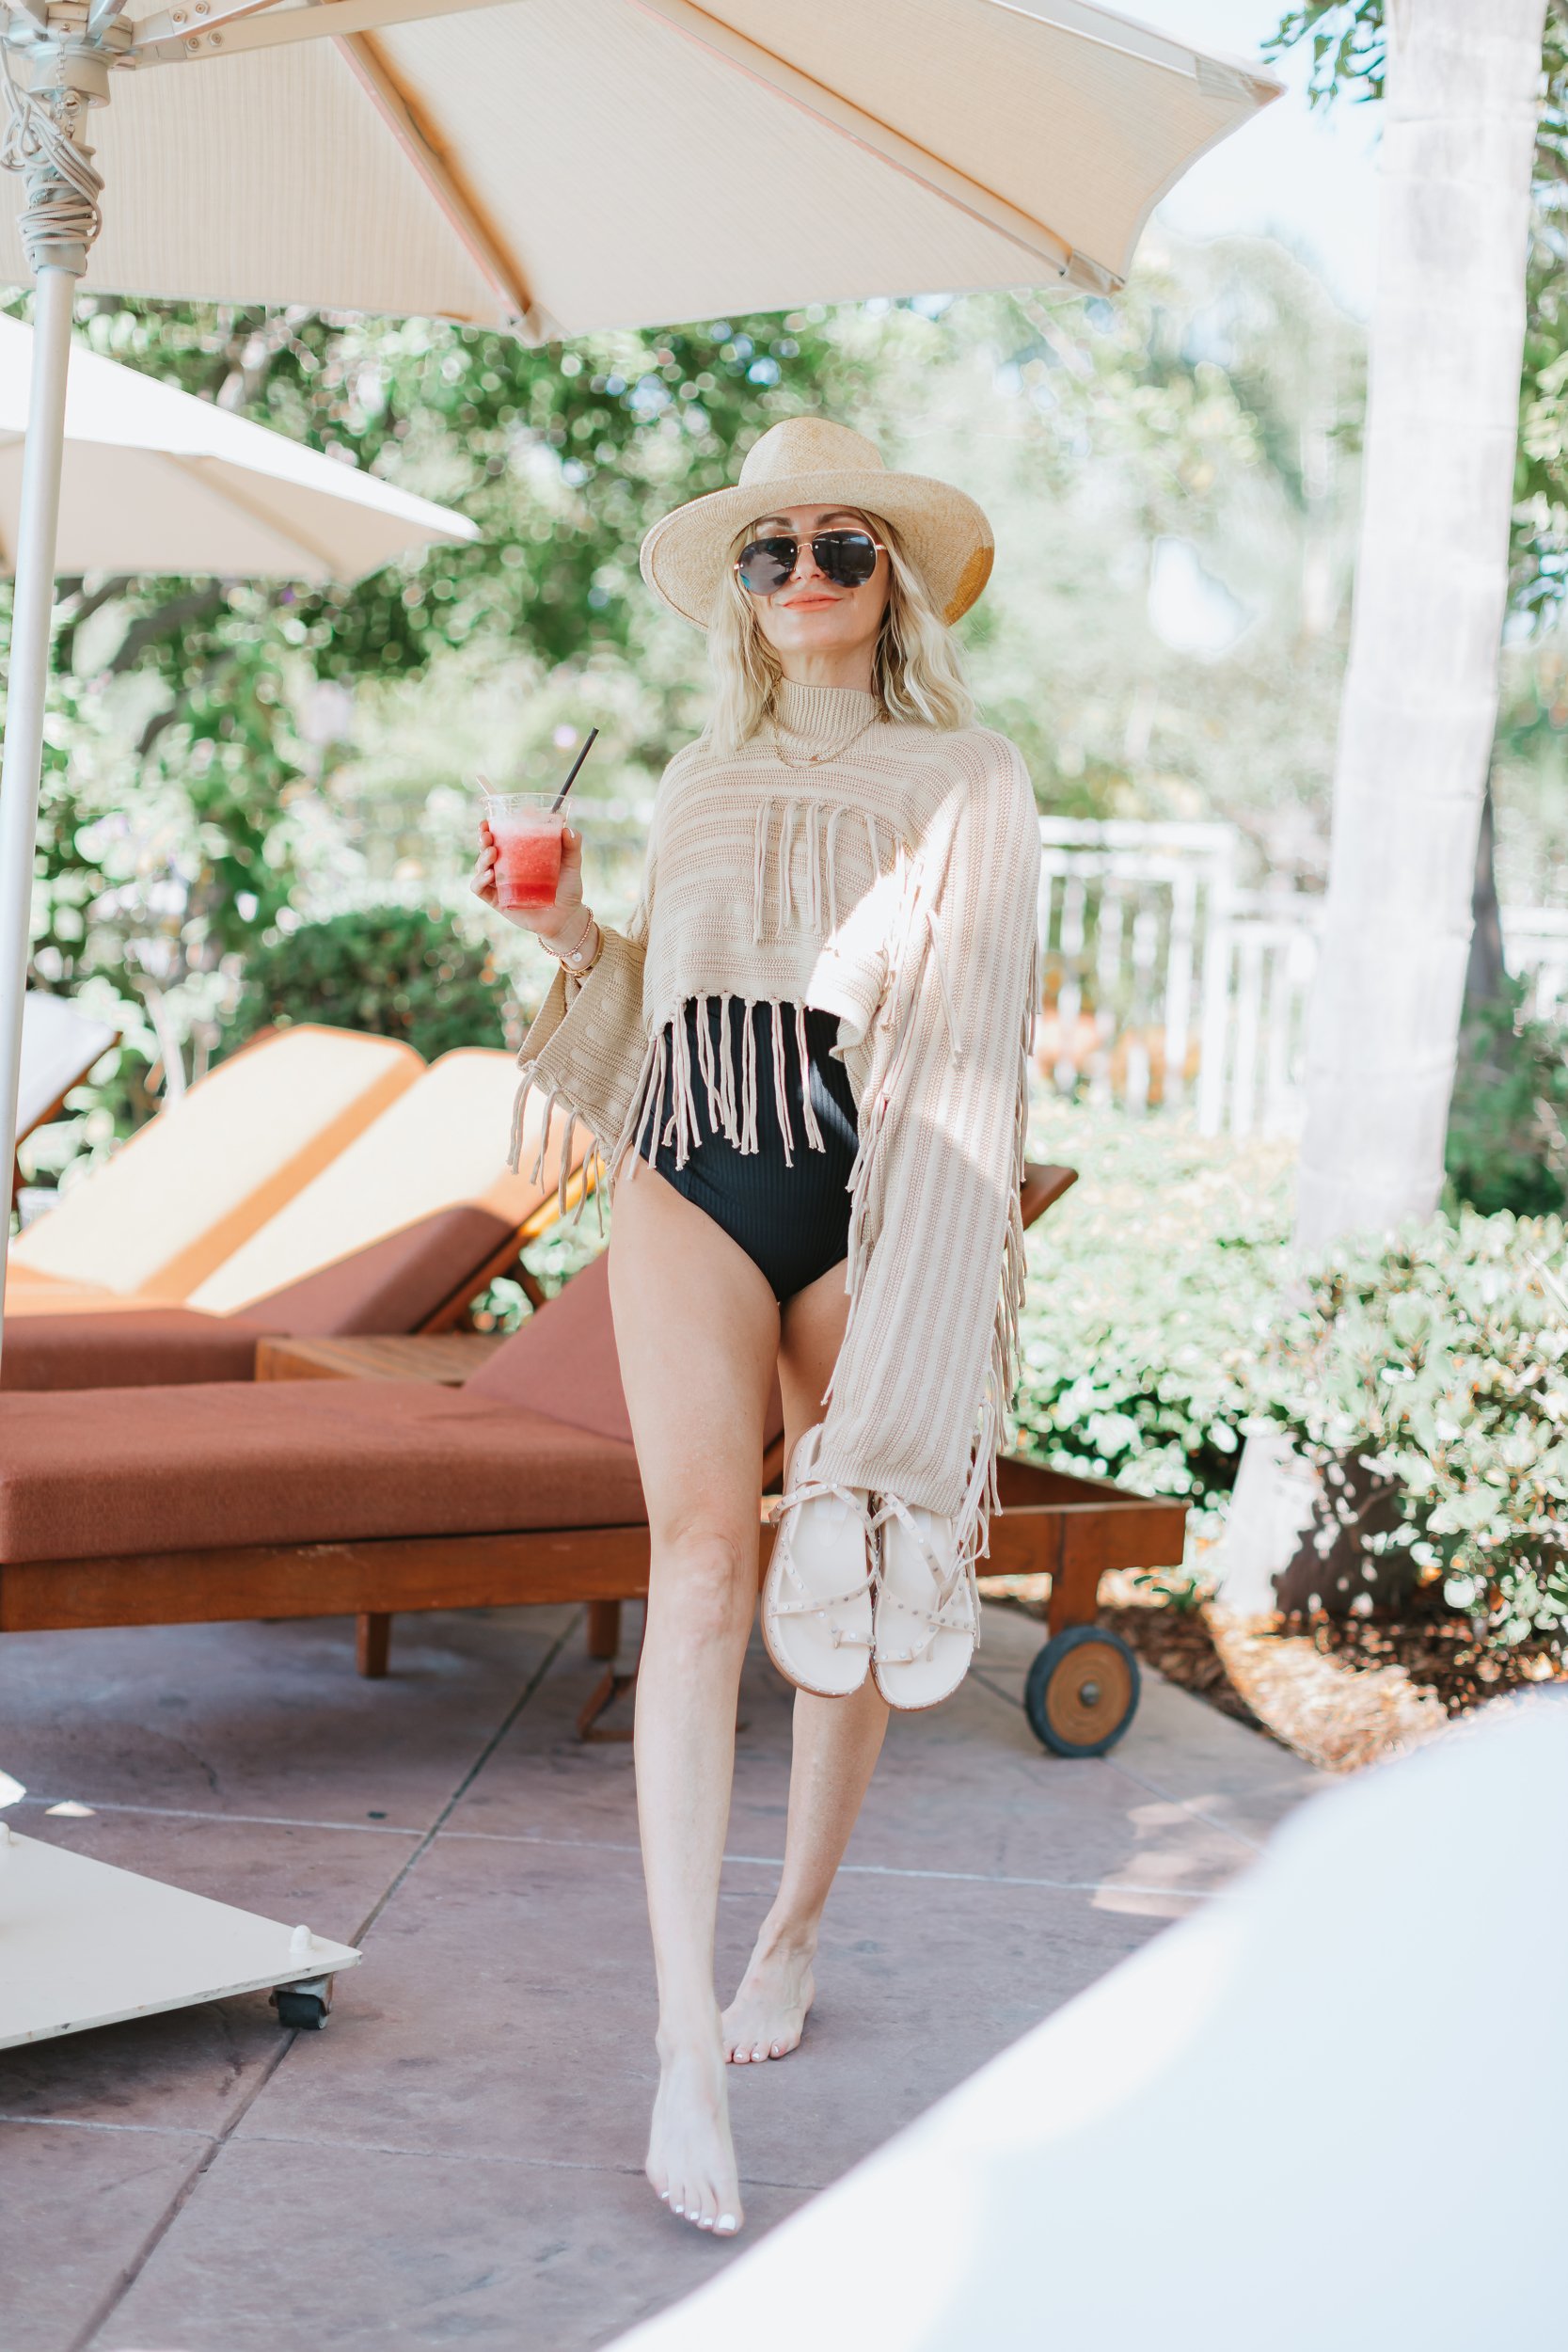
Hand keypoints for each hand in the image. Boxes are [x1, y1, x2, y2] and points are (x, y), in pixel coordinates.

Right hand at [471, 817, 588, 943]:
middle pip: (486, 849)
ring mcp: (501, 884)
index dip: (489, 828)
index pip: (499, 837)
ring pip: (480, 867)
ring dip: (482, 858)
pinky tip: (490, 875)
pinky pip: (480, 889)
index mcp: (519, 854)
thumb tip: (568, 830)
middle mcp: (506, 867)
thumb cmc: (568, 889)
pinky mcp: (498, 901)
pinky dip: (479, 880)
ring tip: (493, 853)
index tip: (487, 822)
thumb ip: (572, 846)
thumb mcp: (571, 865)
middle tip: (488, 836)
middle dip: (483, 840)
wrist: (567, 918)